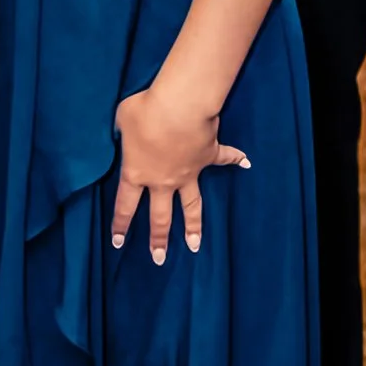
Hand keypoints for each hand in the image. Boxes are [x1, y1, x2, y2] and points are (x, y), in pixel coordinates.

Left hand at [111, 80, 248, 266]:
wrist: (180, 107)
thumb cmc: (146, 111)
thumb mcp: (124, 119)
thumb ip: (123, 130)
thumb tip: (125, 127)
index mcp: (137, 172)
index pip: (125, 205)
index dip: (120, 225)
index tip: (118, 242)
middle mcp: (163, 180)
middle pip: (160, 216)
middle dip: (159, 239)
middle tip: (159, 259)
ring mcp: (188, 172)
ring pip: (192, 205)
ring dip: (194, 226)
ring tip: (195, 245)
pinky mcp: (208, 155)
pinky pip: (225, 159)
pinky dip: (236, 160)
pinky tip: (247, 163)